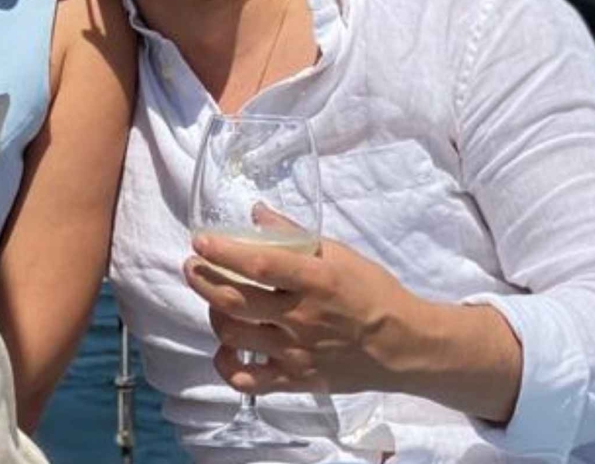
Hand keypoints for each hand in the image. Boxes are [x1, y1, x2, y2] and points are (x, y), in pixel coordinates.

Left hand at [185, 212, 421, 397]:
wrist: (401, 345)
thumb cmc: (372, 292)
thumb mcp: (340, 253)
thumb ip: (294, 234)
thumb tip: (256, 212)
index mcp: (315, 281)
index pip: (259, 265)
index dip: (224, 252)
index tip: (200, 240)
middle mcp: (300, 319)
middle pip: (234, 301)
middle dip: (203, 280)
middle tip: (192, 266)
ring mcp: (294, 353)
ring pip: (234, 336)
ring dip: (212, 313)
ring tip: (211, 298)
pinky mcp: (294, 380)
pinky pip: (246, 381)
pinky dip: (226, 364)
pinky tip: (226, 347)